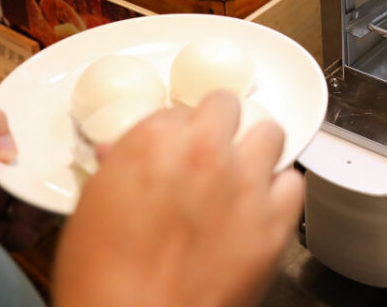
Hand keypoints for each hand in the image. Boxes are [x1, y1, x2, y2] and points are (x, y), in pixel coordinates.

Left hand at [0, 99, 51, 248]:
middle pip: (41, 188)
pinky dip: (11, 239)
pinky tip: (4, 232)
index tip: (58, 172)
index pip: (41, 153)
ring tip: (22, 223)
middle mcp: (1, 174)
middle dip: (49, 199)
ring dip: (34, 222)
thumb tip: (12, 151)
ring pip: (28, 217)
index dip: (55, 163)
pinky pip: (2, 238)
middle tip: (38, 204)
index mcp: (2, 145)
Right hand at [53, 91, 304, 306]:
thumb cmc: (104, 279)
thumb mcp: (92, 209)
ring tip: (242, 174)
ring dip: (256, 150)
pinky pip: (294, 184)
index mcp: (153, 141)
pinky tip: (263, 206)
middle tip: (210, 153)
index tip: (176, 149)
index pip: (176, 111)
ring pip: (270, 134)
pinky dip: (280, 191)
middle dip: (217, 127)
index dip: (176, 133)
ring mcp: (245, 183)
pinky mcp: (274, 220)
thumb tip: (122, 156)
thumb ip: (118, 170)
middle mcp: (205, 151)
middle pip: (226, 107)